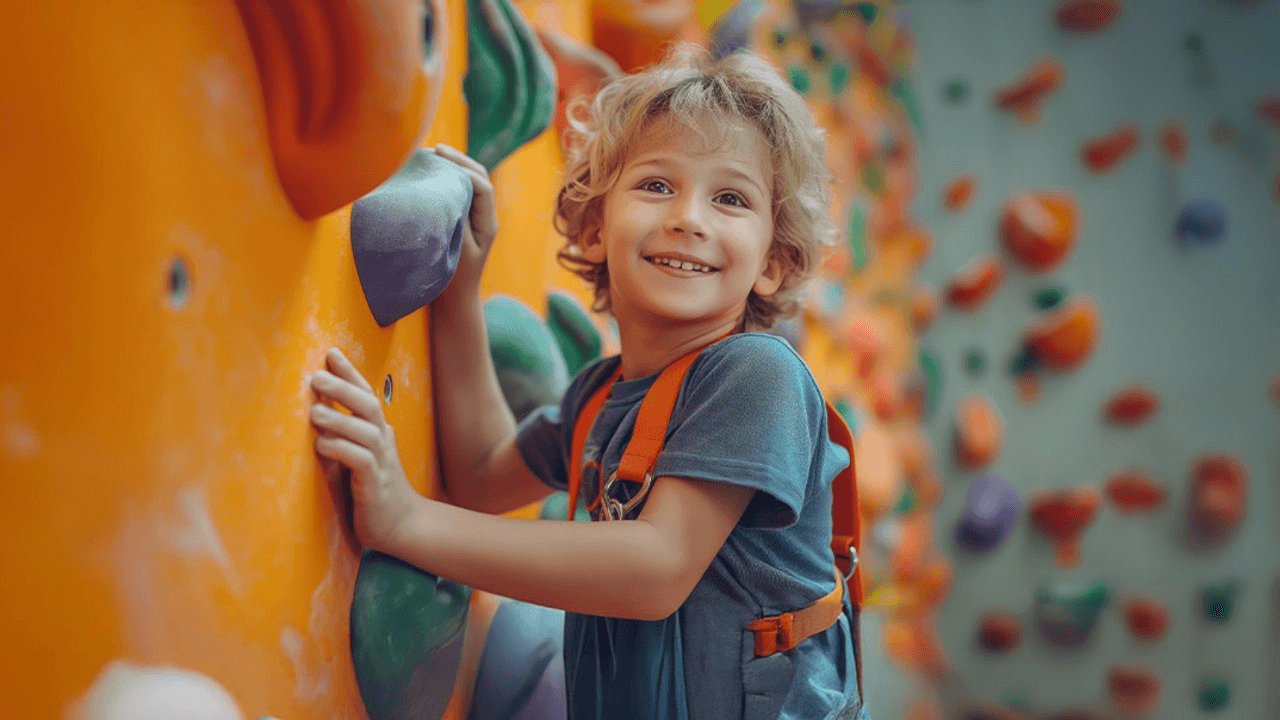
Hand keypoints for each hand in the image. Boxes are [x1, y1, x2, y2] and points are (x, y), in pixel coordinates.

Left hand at [309, 347, 418, 551]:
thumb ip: (345, 435)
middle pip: (367, 406)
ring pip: (364, 431)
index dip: (351, 373)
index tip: (332, 353)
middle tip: (317, 376)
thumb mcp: (360, 456)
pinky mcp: (375, 485)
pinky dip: (341, 450)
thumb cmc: (375, 490)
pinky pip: (361, 462)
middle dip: (343, 388)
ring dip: (338, 419)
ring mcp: (381, 463)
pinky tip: (322, 445)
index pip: (366, 395)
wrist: (402, 525)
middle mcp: (382, 442)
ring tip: (313, 411)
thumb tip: (318, 410)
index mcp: (378, 432)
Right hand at [434, 144, 497, 298]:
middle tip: (437, 149)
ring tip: (433, 155)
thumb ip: (456, 223)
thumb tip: (450, 194)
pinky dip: (447, 179)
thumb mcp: (456, 252)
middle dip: (460, 160)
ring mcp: (475, 218)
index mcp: (487, 224)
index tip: (442, 158)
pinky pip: (459, 192)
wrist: (456, 301)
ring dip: (454, 167)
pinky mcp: (463, 220)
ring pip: (470, 182)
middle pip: (480, 178)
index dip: (464, 169)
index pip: (483, 186)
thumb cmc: (454, 280)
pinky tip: (431, 173)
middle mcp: (485, 217)